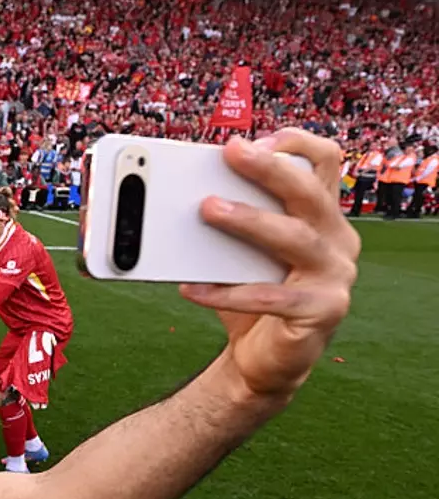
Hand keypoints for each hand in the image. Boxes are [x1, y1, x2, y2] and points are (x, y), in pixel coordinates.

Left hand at [180, 130, 358, 399]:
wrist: (262, 359)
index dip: (293, 143)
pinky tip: (192, 288)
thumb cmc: (249, 295)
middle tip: (231, 153)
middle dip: (269, 169)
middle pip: (309, 193)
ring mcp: (336, 276)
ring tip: (208, 208)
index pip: (324, 161)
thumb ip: (220, 219)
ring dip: (250, 220)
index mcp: (321, 215)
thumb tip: (161, 196)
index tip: (252, 140)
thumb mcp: (235, 252)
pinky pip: (272, 297)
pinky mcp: (323, 312)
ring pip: (296, 238)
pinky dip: (228, 292)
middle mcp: (338, 239)